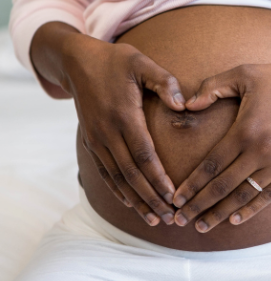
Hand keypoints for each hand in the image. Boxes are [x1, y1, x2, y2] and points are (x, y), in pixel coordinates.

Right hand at [61, 34, 185, 225]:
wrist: (78, 62)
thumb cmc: (115, 61)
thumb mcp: (141, 62)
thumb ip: (164, 81)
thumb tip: (183, 104)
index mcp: (124, 115)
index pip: (144, 155)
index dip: (159, 179)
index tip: (174, 197)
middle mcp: (108, 132)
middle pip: (131, 174)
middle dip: (151, 198)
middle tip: (170, 218)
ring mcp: (97, 139)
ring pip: (118, 178)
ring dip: (136, 201)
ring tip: (154, 219)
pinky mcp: (92, 141)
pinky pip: (105, 172)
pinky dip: (118, 190)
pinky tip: (130, 204)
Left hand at [172, 61, 270, 231]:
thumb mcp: (246, 73)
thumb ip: (213, 87)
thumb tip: (187, 104)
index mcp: (244, 130)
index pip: (211, 165)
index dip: (191, 185)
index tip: (176, 199)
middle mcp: (260, 152)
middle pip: (222, 187)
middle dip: (198, 205)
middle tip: (179, 220)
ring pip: (244, 196)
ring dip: (221, 213)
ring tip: (202, 226)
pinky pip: (268, 196)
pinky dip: (251, 210)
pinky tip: (235, 220)